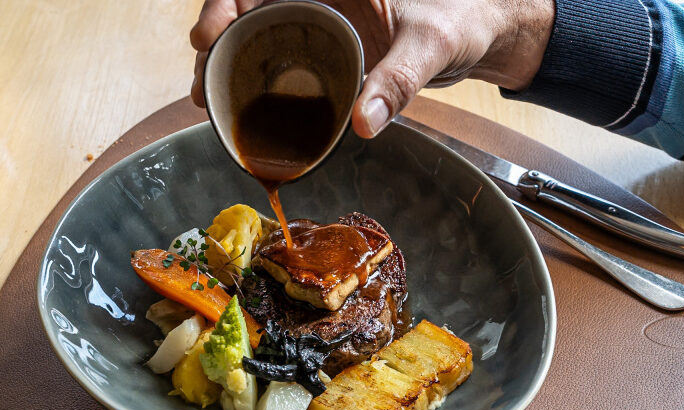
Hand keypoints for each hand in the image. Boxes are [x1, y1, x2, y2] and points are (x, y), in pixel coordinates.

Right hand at [190, 0, 553, 137]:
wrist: (481, 33)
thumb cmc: (463, 19)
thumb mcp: (431, 45)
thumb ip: (398, 80)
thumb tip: (362, 123)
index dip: (225, 2)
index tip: (210, 34)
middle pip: (248, 10)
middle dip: (216, 42)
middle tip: (202, 83)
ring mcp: (320, 25)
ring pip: (258, 37)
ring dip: (228, 66)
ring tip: (209, 100)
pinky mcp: (328, 52)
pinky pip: (284, 63)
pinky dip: (258, 83)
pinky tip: (242, 109)